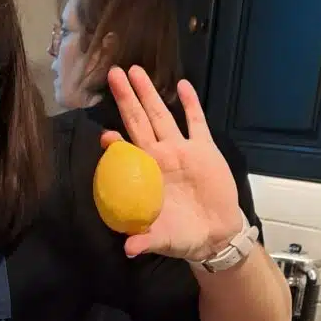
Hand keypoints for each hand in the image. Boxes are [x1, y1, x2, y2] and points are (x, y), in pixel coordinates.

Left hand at [103, 65, 244, 261]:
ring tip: (136, 71)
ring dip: (149, 94)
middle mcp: (160, 158)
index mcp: (146, 177)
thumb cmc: (183, 237)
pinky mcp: (205, 150)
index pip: (126, 154)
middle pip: (139, 123)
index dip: (115, 143)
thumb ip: (145, 240)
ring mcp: (182, 150)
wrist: (215, 234)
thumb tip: (128, 249)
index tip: (105, 135)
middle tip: (112, 75)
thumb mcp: (162, 240)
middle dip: (126, 100)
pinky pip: (196, 122)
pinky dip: (190, 104)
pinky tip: (182, 85)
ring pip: (162, 115)